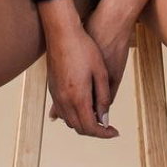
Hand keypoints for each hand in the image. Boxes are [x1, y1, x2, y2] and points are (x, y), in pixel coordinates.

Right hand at [44, 23, 119, 138]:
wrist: (62, 33)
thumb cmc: (84, 49)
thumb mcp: (100, 73)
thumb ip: (103, 97)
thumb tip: (105, 118)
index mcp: (77, 97)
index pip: (91, 127)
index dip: (104, 133)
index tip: (115, 131)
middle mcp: (64, 100)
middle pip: (79, 127)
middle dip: (95, 130)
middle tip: (108, 126)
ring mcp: (56, 94)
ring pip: (69, 120)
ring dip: (83, 123)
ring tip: (97, 115)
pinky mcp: (52, 88)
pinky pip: (62, 110)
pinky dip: (73, 115)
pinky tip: (82, 109)